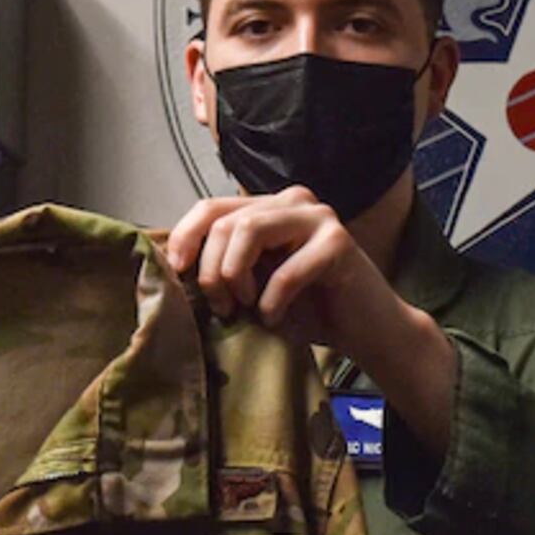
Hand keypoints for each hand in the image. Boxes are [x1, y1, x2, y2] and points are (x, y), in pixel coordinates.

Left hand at [165, 188, 455, 458]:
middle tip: (222, 307)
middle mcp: (292, 202)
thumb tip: (170, 266)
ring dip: (236, 277)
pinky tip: (275, 318)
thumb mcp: (251, 288)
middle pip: (225, 222)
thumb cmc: (304, 312)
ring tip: (245, 308)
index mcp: (267, 208)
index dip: (186, 238)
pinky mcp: (338, 241)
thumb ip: (222, 269)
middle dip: (211, 270)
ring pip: (250, 230)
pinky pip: (286, 270)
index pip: (210, 208)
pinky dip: (272, 301)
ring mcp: (318, 216)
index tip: (177, 273)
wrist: (363, 332)